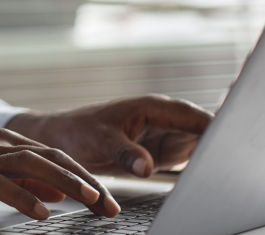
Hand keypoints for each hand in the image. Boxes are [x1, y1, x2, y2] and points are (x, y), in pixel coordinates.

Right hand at [0, 131, 120, 219]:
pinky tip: (42, 212)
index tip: (109, 197)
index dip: (86, 175)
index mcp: (5, 142)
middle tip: (112, 205)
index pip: (56, 155)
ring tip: (91, 202)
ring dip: (67, 184)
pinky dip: (25, 198)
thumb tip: (57, 193)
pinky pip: (1, 185)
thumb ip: (21, 181)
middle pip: (54, 158)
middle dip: (88, 182)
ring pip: (35, 166)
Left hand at [6, 95, 213, 177]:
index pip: (193, 116)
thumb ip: (124, 152)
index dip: (214, 128)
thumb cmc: (77, 130)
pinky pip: (186, 160)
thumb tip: (147, 167)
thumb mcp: (99, 140)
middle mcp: (164, 119)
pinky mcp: (161, 152)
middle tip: (222, 165)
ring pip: (197, 146)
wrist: (62, 139)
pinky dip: (195, 168)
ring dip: (207, 158)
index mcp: (153, 107)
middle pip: (202, 130)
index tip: (226, 144)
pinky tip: (199, 180)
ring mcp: (164, 135)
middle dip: (215, 144)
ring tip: (210, 175)